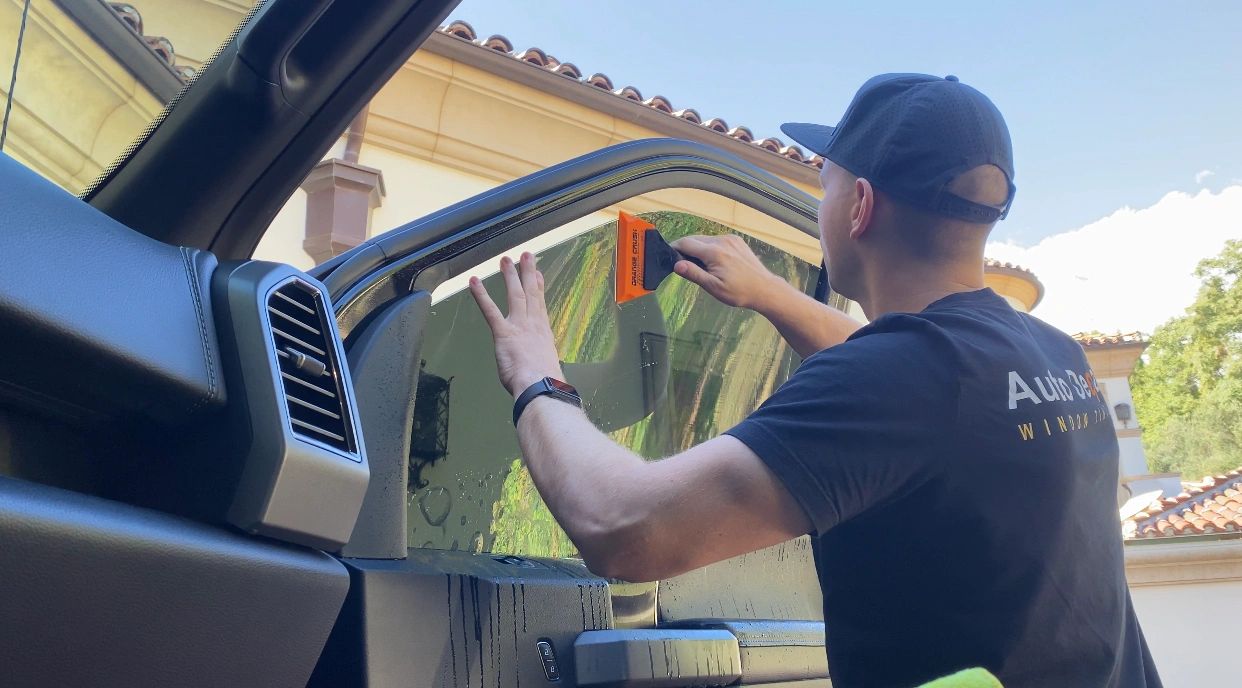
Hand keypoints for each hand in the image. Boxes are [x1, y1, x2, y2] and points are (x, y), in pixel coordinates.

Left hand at [468, 253, 565, 397]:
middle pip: (530, 293)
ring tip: (506, 260)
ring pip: (515, 295)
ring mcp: (519, 326)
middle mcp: (533, 324)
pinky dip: (481, 295)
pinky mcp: (503, 332)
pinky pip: (490, 310)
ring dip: (510, 276)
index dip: (539, 288)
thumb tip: (539, 366)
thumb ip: (538, 360)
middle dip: (528, 272)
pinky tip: (474, 282)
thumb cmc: (544, 382)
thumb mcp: (545, 367)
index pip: (540, 305)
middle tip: (527, 255)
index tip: (538, 274)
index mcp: (543, 333)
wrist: (541, 385)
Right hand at [669, 234, 788, 310]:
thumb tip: (676, 265)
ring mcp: (730, 239)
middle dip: (684, 249)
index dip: (674, 248)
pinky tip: (712, 261)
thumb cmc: (738, 292)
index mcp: (714, 252)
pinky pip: (716, 240)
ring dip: (697, 248)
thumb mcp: (713, 287)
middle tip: (681, 264)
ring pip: (704, 239)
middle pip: (694, 239)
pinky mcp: (736, 241)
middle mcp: (721, 241)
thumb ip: (694, 274)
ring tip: (698, 265)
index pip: (686, 243)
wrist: (764, 289)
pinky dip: (709, 247)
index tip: (668, 257)